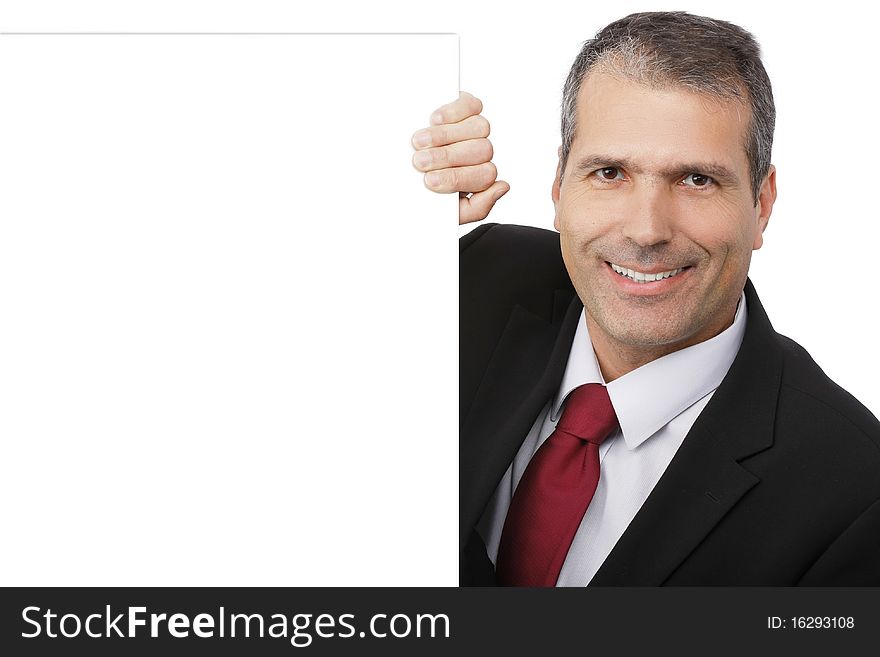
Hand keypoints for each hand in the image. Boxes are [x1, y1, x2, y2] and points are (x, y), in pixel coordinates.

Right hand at [411, 92, 509, 224]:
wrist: (400, 176)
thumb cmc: (424, 195)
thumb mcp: (450, 212)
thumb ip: (478, 207)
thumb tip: (503, 186)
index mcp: (479, 176)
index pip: (485, 176)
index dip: (457, 178)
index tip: (429, 181)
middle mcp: (480, 152)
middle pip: (482, 151)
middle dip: (447, 157)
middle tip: (419, 162)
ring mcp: (474, 129)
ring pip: (479, 128)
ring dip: (446, 136)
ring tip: (419, 142)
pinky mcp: (465, 106)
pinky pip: (471, 105)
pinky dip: (453, 111)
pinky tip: (433, 120)